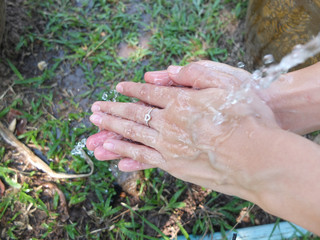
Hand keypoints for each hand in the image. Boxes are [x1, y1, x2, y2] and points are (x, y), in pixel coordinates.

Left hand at [87, 61, 252, 166]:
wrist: (259, 160)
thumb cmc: (249, 119)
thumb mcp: (228, 83)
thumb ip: (196, 74)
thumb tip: (168, 70)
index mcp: (182, 102)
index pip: (150, 93)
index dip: (132, 89)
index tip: (118, 87)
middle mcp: (170, 124)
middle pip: (134, 114)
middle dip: (112, 109)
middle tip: (94, 108)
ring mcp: (170, 146)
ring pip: (133, 134)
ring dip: (112, 128)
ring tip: (95, 125)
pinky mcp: (174, 166)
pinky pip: (143, 157)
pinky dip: (125, 152)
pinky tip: (112, 150)